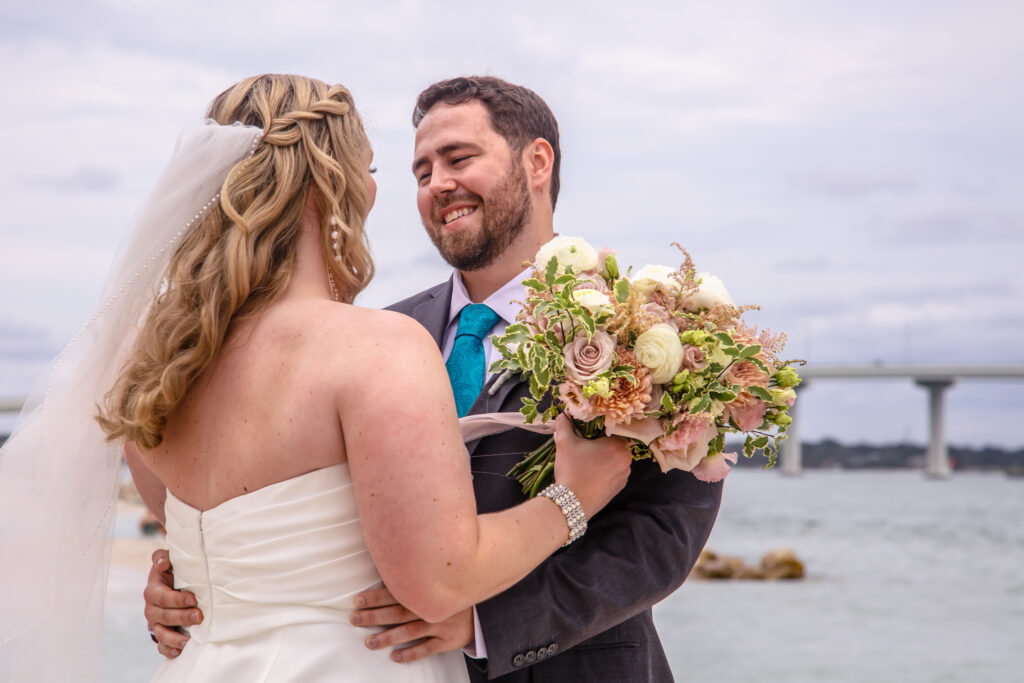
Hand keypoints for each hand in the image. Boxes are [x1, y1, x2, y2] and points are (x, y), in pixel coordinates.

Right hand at [143, 549, 202, 657]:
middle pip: (164, 616)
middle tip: (199, 616)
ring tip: (188, 641)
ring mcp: (155, 623)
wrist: (169, 586)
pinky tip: (180, 652)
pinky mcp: (160, 634)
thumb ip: (162, 557)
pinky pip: (161, 646)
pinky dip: (169, 650)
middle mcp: (151, 608)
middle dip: (182, 617)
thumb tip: (163, 562)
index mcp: (153, 590)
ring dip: (174, 638)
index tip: (193, 599)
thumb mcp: (167, 561)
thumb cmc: (172, 571)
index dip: (176, 599)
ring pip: (161, 633)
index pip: (162, 597)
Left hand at [350, 587, 473, 662]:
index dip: (377, 596)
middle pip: (399, 612)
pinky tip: (395, 657)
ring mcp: (441, 624)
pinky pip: (428, 648)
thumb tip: (388, 566)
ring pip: (410, 631)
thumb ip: (418, 578)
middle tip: (354, 619)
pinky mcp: (449, 640)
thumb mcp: (440, 580)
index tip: (358, 599)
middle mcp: (432, 607)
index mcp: (427, 590)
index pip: (398, 592)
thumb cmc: (455, 592)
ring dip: (388, 637)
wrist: (484, 607)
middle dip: (375, 616)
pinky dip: (412, 653)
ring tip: (369, 643)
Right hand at [553, 414, 631, 517]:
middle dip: (601, 446)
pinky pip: (614, 474)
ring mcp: (624, 477)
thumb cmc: (571, 470)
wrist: (571, 502)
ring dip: (604, 459)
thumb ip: (565, 424)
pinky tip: (590, 475)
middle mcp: (626, 461)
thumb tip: (564, 413)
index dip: (600, 432)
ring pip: (615, 460)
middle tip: (585, 448)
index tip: (588, 435)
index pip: (613, 431)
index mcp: (618, 446)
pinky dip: (605, 472)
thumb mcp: (565, 442)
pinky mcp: (619, 489)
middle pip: (615, 446)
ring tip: (586, 463)